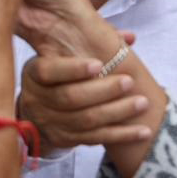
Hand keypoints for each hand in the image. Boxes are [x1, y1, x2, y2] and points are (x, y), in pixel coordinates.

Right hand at [17, 56, 152, 148]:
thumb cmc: (59, 73)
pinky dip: (121, 135)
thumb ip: (92, 43)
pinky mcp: (63, 140)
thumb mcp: (62, 55)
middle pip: (70, 97)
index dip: (73, 69)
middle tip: (129, 81)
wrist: (39, 109)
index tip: (98, 64)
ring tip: (142, 103)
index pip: (49, 71)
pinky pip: (95, 138)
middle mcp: (36, 99)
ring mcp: (49, 123)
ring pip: (86, 120)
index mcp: (34, 73)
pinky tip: (143, 131)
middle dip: (103, 90)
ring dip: (117, 112)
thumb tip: (130, 37)